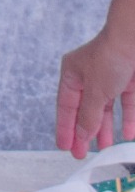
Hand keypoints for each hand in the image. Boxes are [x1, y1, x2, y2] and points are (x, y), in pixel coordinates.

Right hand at [60, 24, 134, 153]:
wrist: (134, 39)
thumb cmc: (110, 57)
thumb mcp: (96, 92)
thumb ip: (89, 116)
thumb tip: (81, 134)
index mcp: (72, 74)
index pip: (66, 106)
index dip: (65, 127)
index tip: (65, 146)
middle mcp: (89, 76)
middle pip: (85, 109)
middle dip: (85, 131)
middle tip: (82, 153)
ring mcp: (110, 78)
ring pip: (106, 109)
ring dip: (106, 128)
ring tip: (105, 147)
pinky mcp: (128, 81)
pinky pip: (126, 104)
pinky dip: (127, 119)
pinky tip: (128, 134)